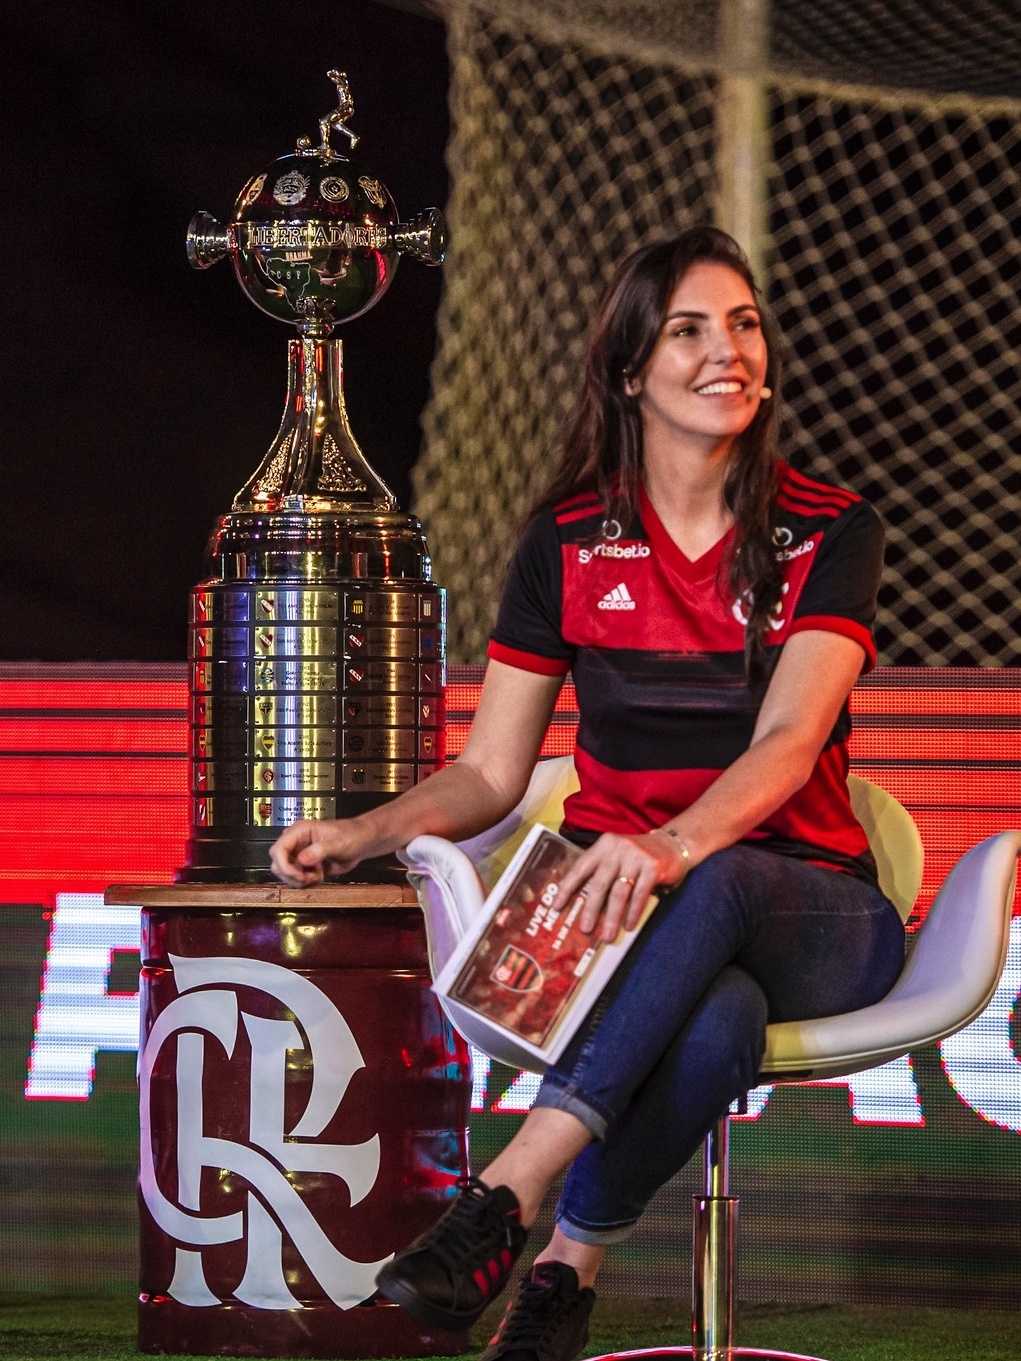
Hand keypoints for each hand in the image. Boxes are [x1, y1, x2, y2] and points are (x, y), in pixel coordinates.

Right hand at [268, 818, 371, 886]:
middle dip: (292, 875)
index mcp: (299, 831)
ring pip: (286, 874)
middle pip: (278, 864)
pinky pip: (296, 879)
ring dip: (300, 880)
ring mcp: (299, 855)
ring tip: (317, 875)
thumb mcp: (337, 843)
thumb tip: (302, 859)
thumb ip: (319, 851)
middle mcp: (296, 843)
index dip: (284, 865)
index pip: (278, 849)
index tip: (297, 875)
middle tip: (308, 877)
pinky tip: (319, 876)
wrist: (361, 843)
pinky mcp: (305, 866)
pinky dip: (306, 883)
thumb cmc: (351, 835)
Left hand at [555, 829, 690, 942]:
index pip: (580, 868)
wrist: (673, 844)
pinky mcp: (652, 867)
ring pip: (619, 893)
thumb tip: (584, 907)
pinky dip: (633, 913)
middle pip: (599, 883)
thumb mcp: (616, 856)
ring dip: (612, 917)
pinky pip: (639, 895)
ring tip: (607, 936)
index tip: (556, 907)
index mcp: (603, 846)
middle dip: (590, 909)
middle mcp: (617, 849)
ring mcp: (636, 857)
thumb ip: (601, 873)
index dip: (568, 888)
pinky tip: (628, 926)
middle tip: (584, 930)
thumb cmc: (638, 856)